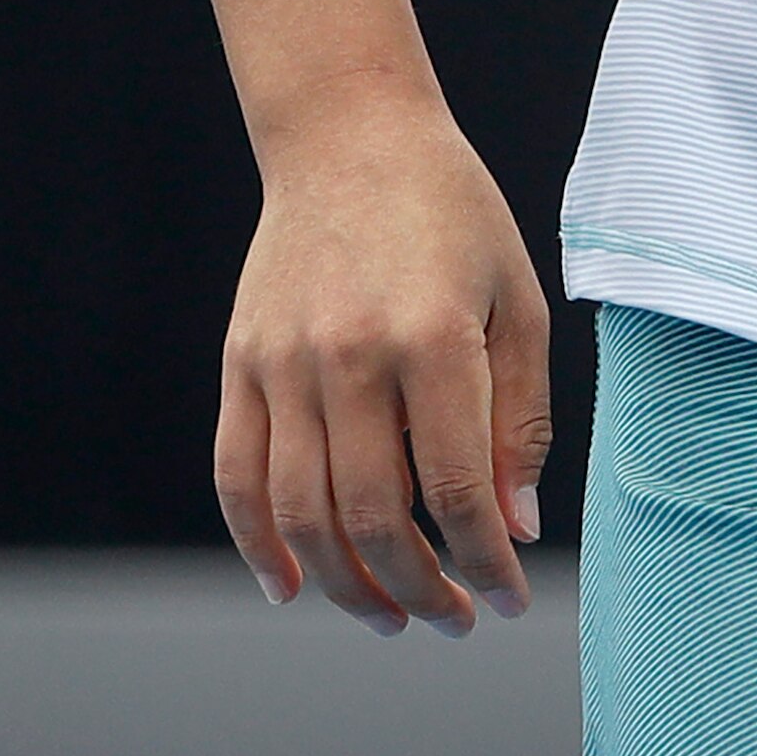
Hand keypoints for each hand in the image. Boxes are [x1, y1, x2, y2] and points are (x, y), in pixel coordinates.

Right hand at [216, 99, 554, 636]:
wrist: (351, 135)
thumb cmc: (453, 216)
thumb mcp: (516, 301)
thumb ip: (518, 418)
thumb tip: (513, 530)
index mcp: (433, 338)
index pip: (455, 491)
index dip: (485, 564)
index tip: (506, 601)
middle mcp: (350, 355)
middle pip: (372, 517)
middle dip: (418, 589)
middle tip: (451, 621)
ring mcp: (283, 362)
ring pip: (300, 514)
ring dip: (346, 585)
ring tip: (389, 614)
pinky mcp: (241, 362)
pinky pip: (238, 475)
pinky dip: (257, 544)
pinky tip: (292, 587)